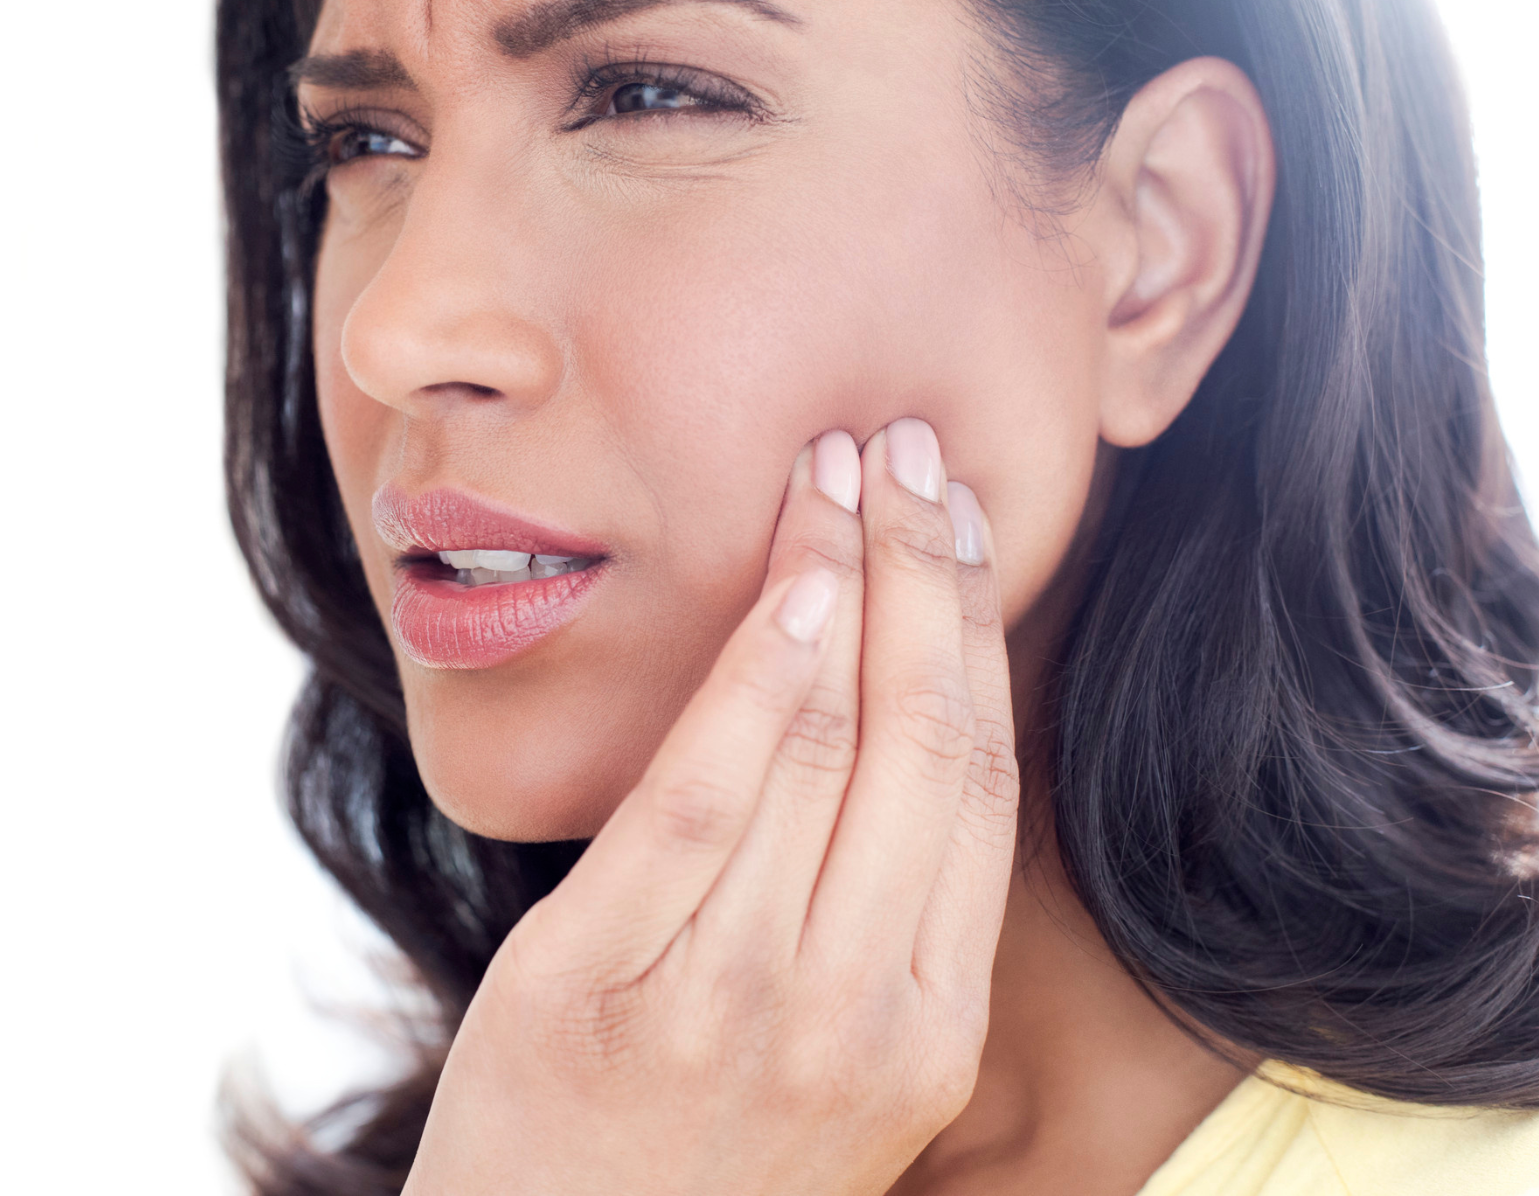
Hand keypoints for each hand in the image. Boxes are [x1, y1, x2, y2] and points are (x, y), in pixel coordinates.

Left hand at [403, 420, 1019, 1194]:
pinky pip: (701, 796)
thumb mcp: (826, 1059)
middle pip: (922, 743)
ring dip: (844, 582)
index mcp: (927, 1030)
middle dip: (925, 574)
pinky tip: (787, 579)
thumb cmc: (686, 1154)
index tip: (960, 522)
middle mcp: (854, 1017)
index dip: (974, 632)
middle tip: (911, 450)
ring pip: (825, 747)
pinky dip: (756, 675)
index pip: (977, 786)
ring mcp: (728, 1003)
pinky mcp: (598, 982)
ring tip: (841, 468)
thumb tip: (885, 711)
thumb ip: (867, 913)